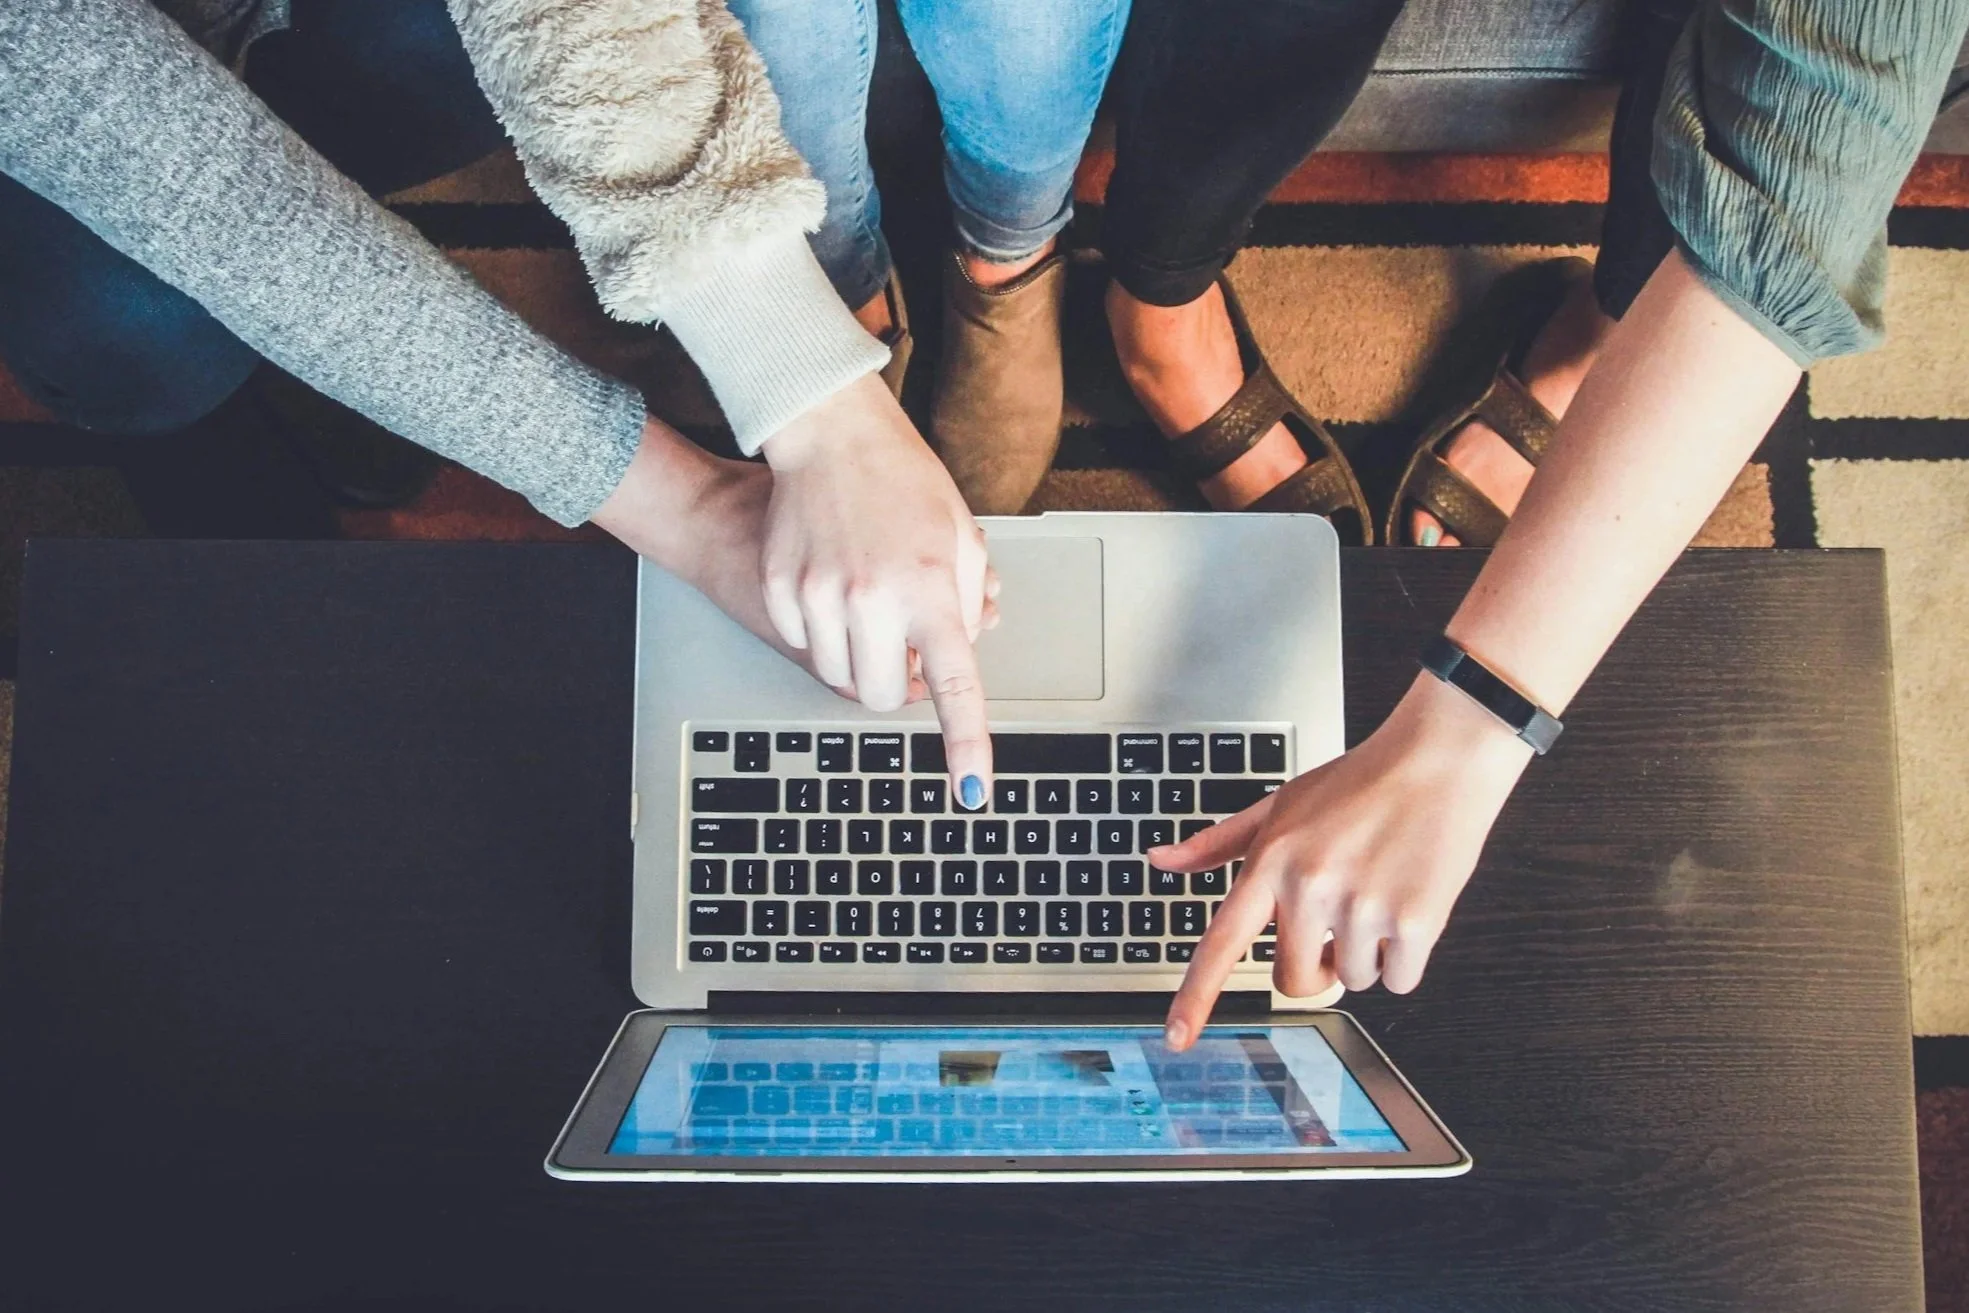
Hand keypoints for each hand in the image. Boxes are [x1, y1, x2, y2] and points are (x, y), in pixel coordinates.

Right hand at [759, 372, 997, 803]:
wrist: (830, 434)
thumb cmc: (903, 481)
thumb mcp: (961, 538)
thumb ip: (968, 605)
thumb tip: (960, 655)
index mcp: (931, 589)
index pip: (955, 685)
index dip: (966, 744)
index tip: (972, 790)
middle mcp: (873, 598)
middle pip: (881, 696)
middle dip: (895, 685)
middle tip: (904, 647)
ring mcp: (819, 595)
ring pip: (837, 676)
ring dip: (858, 658)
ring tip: (869, 604)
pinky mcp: (780, 589)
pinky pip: (803, 644)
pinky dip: (821, 631)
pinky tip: (832, 584)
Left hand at [1152, 673, 1534, 1049]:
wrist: (1438, 760)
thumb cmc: (1359, 782)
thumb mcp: (1279, 804)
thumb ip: (1218, 843)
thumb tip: (1161, 861)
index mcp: (1272, 862)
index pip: (1222, 943)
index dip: (1196, 996)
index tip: (1177, 1038)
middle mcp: (1311, 888)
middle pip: (1295, 980)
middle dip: (1316, 965)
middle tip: (1337, 924)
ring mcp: (1362, 907)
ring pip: (1353, 980)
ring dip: (1367, 953)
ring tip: (1378, 893)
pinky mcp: (1415, 922)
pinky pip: (1399, 980)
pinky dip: (1406, 957)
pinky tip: (1408, 904)